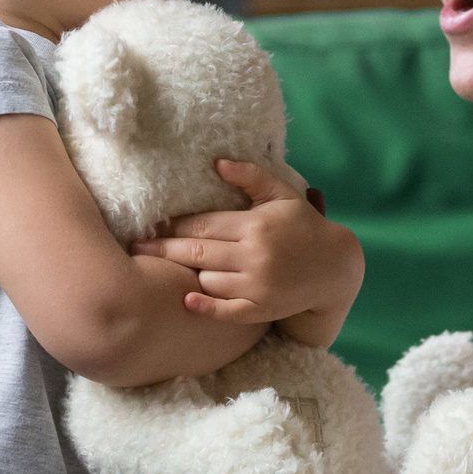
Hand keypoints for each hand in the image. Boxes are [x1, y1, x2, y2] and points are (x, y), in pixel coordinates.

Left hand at [129, 158, 363, 347]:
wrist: (335, 268)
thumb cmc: (303, 226)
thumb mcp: (282, 195)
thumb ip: (251, 177)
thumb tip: (217, 163)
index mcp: (255, 225)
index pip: (203, 224)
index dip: (175, 225)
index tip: (154, 223)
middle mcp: (254, 255)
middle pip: (196, 252)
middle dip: (163, 248)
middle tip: (137, 246)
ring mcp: (257, 285)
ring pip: (207, 279)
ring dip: (188, 273)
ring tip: (168, 267)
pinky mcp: (260, 309)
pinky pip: (225, 310)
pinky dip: (204, 305)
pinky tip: (187, 299)